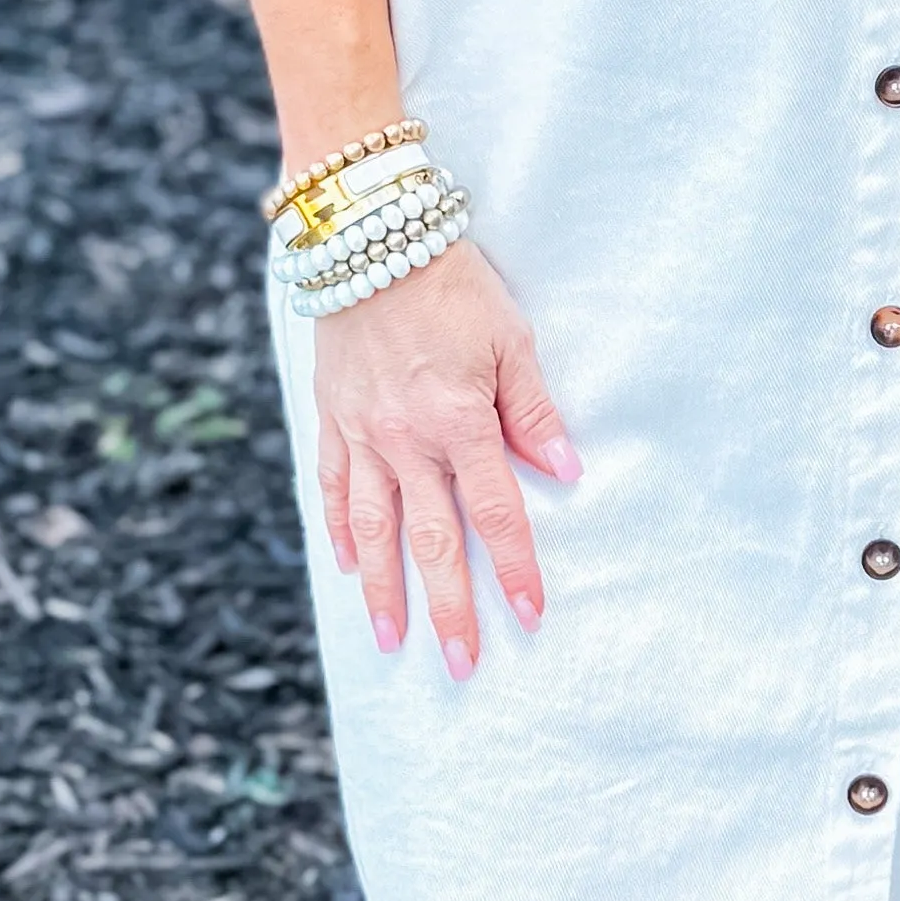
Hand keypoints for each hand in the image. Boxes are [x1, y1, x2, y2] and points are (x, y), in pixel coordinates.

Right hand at [312, 237, 575, 679]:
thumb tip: (566, 471)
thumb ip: (535, 410)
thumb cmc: (453, 284)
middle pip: (431, 541)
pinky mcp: (332, 418)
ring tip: (392, 640)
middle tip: (460, 664)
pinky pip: (333, 486)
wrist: (368, 236)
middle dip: (447, 608)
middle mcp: (406, 440)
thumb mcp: (512, 339)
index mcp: (459, 422)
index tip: (528, 615)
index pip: (495, 513)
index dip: (514, 568)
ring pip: (373, 529)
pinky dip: (339, 531)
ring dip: (383, 589)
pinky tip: (347, 567)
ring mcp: (362, 434)